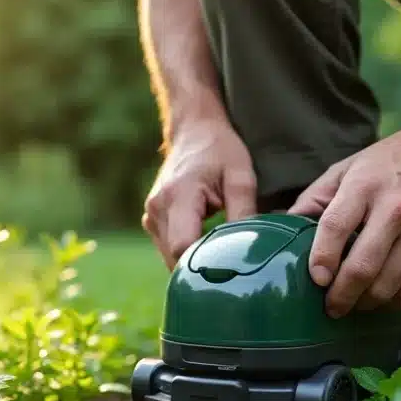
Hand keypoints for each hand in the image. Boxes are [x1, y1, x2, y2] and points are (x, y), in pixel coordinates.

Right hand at [143, 120, 256, 268]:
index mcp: (179, 196)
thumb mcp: (241, 176)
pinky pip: (167, 248)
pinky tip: (205, 242)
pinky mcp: (151, 219)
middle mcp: (158, 208)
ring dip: (193, 260)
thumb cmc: (220, 151)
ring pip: (170, 257)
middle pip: (176, 257)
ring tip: (218, 251)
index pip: (183, 247)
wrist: (193, 131)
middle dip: (202, 267)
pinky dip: (186, 252)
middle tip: (230, 267)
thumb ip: (244, 212)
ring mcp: (151, 215)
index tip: (229, 269)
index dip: (205, 265)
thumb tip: (249, 251)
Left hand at [288, 116, 400, 317]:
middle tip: (330, 307)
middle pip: (362, 268)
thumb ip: (315, 199)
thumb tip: (283, 228)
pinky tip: (384, 298)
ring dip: (365, 304)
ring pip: (387, 288)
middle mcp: (396, 210)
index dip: (321, 260)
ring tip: (355, 303)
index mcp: (364, 186)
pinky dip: (394, 304)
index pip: (335, 228)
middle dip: (340, 297)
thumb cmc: (392, 161)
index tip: (315, 280)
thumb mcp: (348, 168)